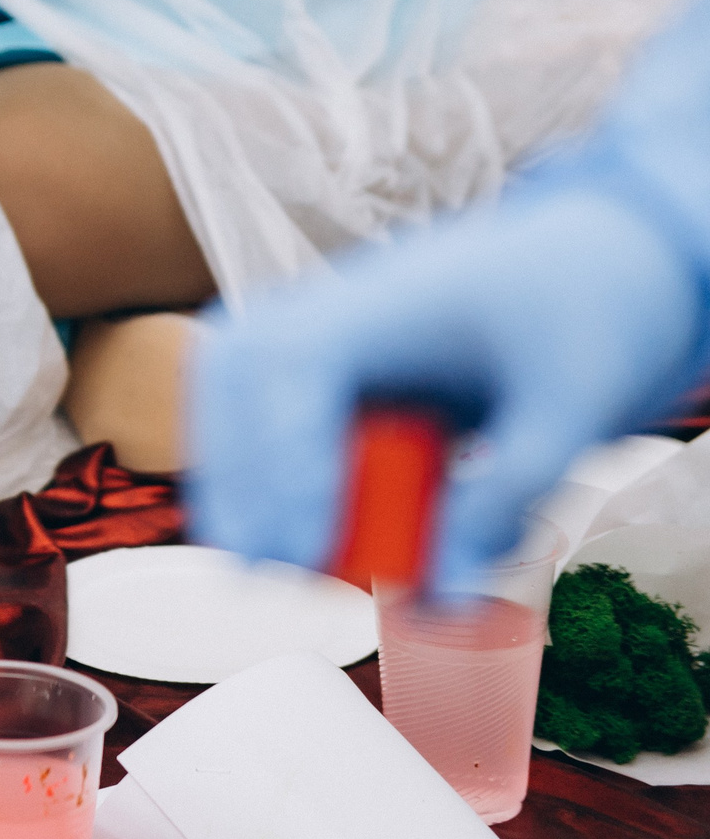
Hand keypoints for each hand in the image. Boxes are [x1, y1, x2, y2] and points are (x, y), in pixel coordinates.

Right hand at [187, 188, 705, 594]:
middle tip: (265, 567)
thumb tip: (448, 589)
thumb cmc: (587, 306)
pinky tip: (286, 513)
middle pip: (236, 373)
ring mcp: (326, 320)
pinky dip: (260, 452)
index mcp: (386, 298)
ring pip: (233, 381)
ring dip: (237, 466)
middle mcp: (335, 301)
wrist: (606, 250)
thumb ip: (505, 497)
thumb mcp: (570, 409)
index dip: (285, 468)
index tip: (294, 552)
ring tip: (267, 551)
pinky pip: (263, 393)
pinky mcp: (334, 350)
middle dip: (237, 475)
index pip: (297, 371)